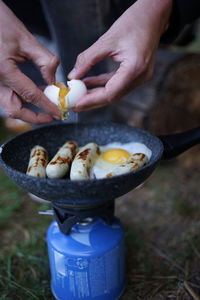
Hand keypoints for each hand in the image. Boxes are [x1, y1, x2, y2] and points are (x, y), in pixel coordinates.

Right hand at [0, 1, 59, 122]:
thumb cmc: (0, 22)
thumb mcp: (26, 40)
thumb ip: (44, 62)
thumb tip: (54, 82)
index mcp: (3, 70)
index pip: (30, 95)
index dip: (47, 107)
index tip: (59, 113)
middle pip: (15, 110)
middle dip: (34, 117)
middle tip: (52, 115)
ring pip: (10, 105)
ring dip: (29, 108)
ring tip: (47, 101)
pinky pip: (7, 96)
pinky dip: (22, 98)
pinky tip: (36, 92)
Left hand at [68, 0, 171, 111]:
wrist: (153, 15)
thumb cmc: (133, 22)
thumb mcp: (106, 40)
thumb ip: (87, 59)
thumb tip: (73, 76)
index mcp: (135, 69)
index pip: (111, 93)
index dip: (92, 100)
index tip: (76, 103)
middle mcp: (140, 77)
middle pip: (113, 96)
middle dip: (93, 101)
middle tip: (75, 105)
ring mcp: (141, 76)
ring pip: (115, 92)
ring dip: (97, 93)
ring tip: (79, 95)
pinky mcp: (137, 73)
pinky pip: (118, 83)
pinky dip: (104, 84)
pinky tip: (89, 83)